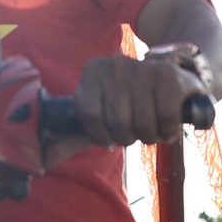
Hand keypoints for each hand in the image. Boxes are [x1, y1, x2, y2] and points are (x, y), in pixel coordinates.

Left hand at [73, 55, 206, 148]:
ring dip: (150, 136)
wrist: (174, 76)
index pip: (89, 115)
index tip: (112, 136)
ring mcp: (143, 68)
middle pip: (117, 122)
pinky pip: (166, 118)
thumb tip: (47, 156)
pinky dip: (168, 130)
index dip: (102, 135)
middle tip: (136, 131)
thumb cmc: (132, 101)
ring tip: (153, 128)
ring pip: (142, 124)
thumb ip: (75, 132)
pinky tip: (167, 126)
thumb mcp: (101, 110)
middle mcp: (116, 65)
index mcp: (94, 71)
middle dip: (129, 136)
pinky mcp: (169, 76)